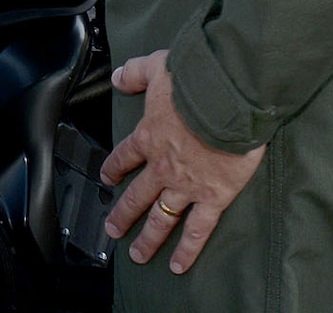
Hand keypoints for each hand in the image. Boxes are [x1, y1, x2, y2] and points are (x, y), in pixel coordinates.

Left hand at [102, 50, 266, 274]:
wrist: (225, 102)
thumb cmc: (195, 82)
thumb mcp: (157, 68)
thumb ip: (135, 73)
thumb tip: (119, 77)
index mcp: (149, 136)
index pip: (125, 156)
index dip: (114, 167)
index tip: (108, 177)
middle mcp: (162, 166)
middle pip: (137, 195)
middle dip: (123, 214)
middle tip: (113, 230)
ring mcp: (186, 186)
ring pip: (162, 218)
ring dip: (148, 238)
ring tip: (138, 255)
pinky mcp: (212, 198)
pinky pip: (197, 229)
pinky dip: (188, 249)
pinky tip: (178, 265)